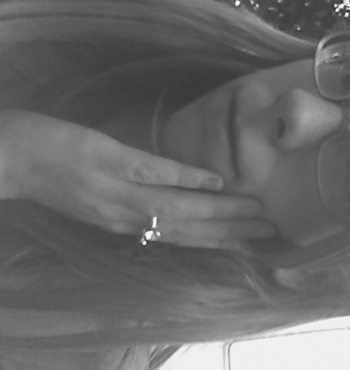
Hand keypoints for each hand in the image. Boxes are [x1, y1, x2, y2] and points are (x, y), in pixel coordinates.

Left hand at [0, 110, 274, 248]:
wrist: (12, 157)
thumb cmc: (57, 174)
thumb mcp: (100, 195)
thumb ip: (140, 196)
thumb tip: (181, 190)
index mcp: (126, 223)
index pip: (181, 238)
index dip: (220, 243)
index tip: (254, 245)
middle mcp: (127, 217)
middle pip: (188, 229)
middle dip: (232, 232)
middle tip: (270, 230)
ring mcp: (120, 191)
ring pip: (179, 208)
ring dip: (221, 212)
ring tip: (257, 210)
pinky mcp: (110, 162)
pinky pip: (155, 174)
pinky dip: (187, 180)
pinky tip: (216, 182)